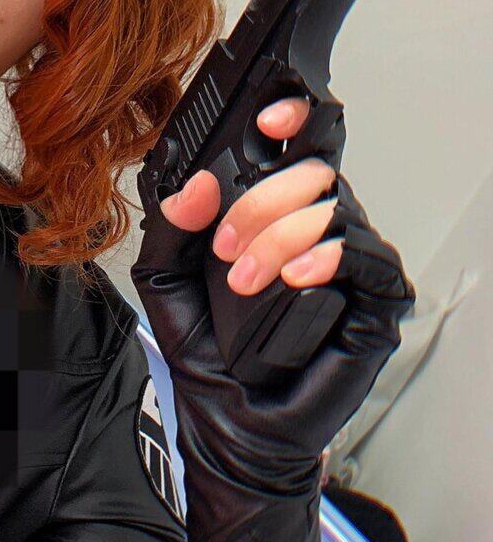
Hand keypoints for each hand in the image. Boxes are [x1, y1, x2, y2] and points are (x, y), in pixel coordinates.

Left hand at [132, 98, 411, 490]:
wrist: (231, 423)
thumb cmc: (208, 356)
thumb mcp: (164, 283)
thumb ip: (169, 228)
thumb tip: (193, 186)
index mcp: (276, 214)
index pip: (297, 149)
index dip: (292, 118)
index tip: (266, 118)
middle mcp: (318, 231)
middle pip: (314, 171)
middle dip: (264, 198)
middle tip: (228, 244)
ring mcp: (351, 264)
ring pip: (335, 209)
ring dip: (281, 236)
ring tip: (246, 278)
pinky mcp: (377, 302)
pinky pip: (368, 256)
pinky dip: (328, 256)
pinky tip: (298, 277)